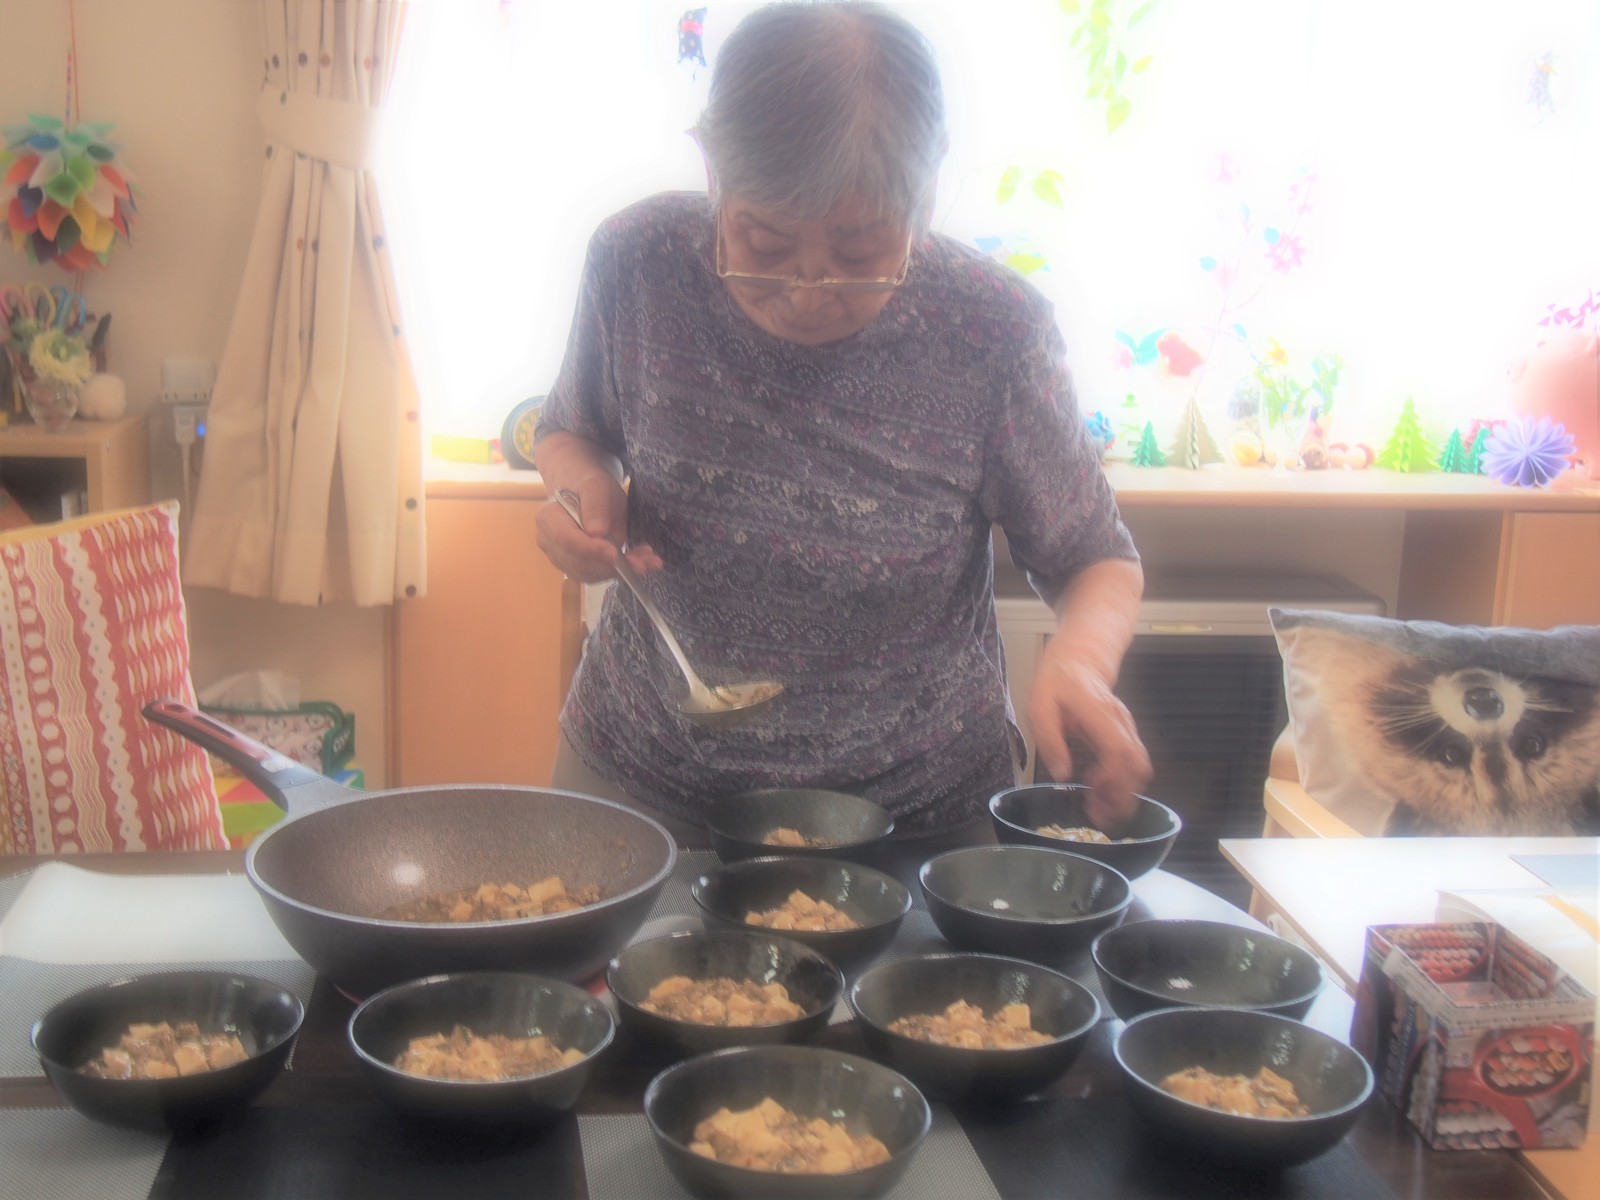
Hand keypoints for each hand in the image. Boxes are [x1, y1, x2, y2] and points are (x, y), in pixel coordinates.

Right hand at [534, 474, 662, 582]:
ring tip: (650, 561)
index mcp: (548, 519)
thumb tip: (596, 532)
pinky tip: (641, 562)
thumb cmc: (590, 487)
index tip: (615, 554)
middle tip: (644, 563)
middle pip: (580, 563)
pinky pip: (599, 575)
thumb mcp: (596, 487)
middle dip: (613, 566)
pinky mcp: (578, 568)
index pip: (567, 540)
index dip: (591, 550)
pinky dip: (622, 572)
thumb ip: (595, 506)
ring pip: (592, 574)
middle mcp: (550, 543)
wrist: (587, 494)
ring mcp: (562, 559)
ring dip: (622, 571)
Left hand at [1026, 646, 1151, 827]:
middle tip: (1097, 814)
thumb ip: (1050, 740)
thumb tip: (1062, 774)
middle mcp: (1120, 722)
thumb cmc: (1056, 683)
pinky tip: (1100, 793)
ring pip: (1140, 768)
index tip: (1093, 791)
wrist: (1079, 660)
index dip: (1111, 776)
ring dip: (1123, 794)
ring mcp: (1127, 728)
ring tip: (1097, 809)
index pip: (1118, 748)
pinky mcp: (1126, 735)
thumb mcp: (1039, 707)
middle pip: (1137, 764)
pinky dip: (1121, 783)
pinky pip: (1132, 764)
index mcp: (1098, 712)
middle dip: (1123, 796)